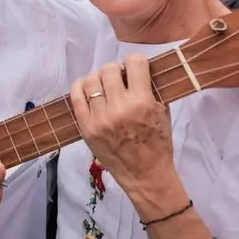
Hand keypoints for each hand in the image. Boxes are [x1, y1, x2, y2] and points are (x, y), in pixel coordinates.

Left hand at [70, 55, 180, 217]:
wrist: (145, 175)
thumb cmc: (158, 144)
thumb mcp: (163, 113)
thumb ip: (152, 89)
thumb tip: (140, 70)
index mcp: (142, 102)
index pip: (134, 63)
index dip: (136, 63)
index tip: (137, 70)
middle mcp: (119, 108)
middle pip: (109, 69)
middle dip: (117, 70)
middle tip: (120, 80)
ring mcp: (99, 118)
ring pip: (90, 80)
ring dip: (99, 78)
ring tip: (105, 85)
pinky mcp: (86, 128)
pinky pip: (75, 97)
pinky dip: (80, 87)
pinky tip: (87, 87)